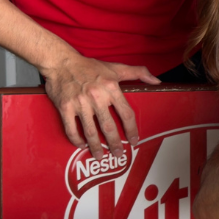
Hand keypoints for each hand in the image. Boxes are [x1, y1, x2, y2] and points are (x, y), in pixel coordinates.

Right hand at [41, 51, 159, 159]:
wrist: (62, 62)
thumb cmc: (90, 66)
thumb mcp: (116, 67)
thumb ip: (139, 73)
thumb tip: (157, 81)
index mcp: (111, 87)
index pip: (126, 113)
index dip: (132, 129)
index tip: (134, 140)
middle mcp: (96, 96)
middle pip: (108, 126)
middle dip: (115, 143)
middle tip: (118, 154)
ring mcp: (80, 103)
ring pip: (90, 131)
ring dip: (96, 146)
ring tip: (100, 156)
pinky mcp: (65, 107)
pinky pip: (71, 128)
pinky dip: (76, 140)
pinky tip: (82, 145)